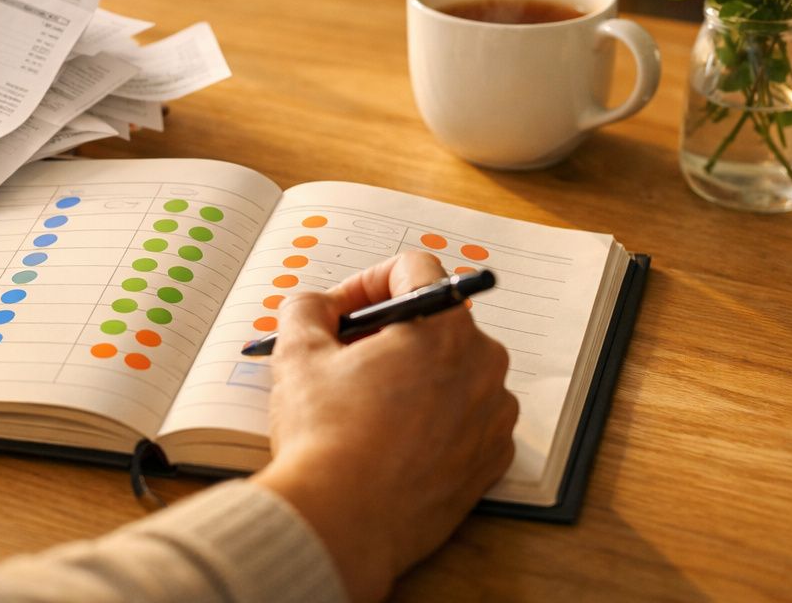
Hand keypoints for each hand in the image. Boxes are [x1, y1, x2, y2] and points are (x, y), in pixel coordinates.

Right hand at [252, 251, 517, 602]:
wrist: (342, 522)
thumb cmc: (324, 437)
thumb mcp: (298, 353)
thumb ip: (309, 308)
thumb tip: (319, 307)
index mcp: (443, 326)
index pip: (413, 269)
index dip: (365, 282)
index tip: (339, 312)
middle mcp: (483, 364)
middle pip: (435, 321)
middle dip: (388, 331)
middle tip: (344, 357)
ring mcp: (493, 416)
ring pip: (453, 370)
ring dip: (413, 375)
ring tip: (365, 404)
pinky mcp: (491, 460)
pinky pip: (466, 418)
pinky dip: (434, 418)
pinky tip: (391, 439)